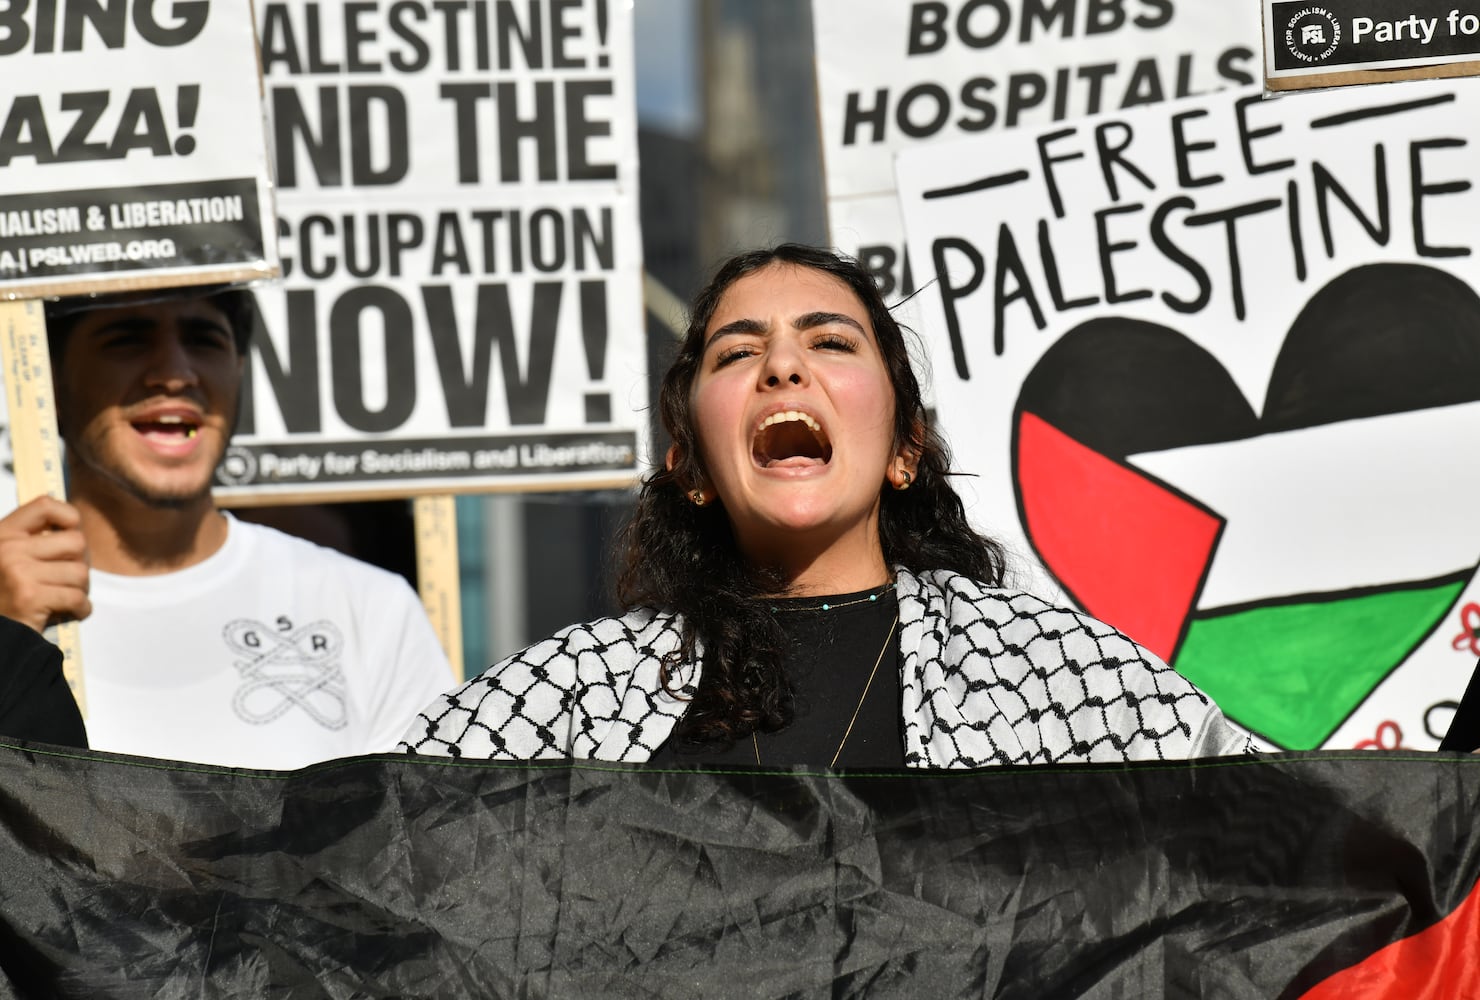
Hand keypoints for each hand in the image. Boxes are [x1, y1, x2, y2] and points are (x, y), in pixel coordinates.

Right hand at [0, 496, 90, 632]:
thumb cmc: (6, 595)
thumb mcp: (8, 558)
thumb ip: (33, 540)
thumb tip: (75, 525)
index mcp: (2, 534)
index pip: (45, 505)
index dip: (69, 517)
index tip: (71, 534)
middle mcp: (7, 549)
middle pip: (76, 541)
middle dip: (81, 563)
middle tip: (71, 578)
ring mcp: (18, 572)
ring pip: (80, 572)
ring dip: (80, 589)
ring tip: (65, 597)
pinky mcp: (30, 597)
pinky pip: (77, 597)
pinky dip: (81, 608)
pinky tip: (70, 612)